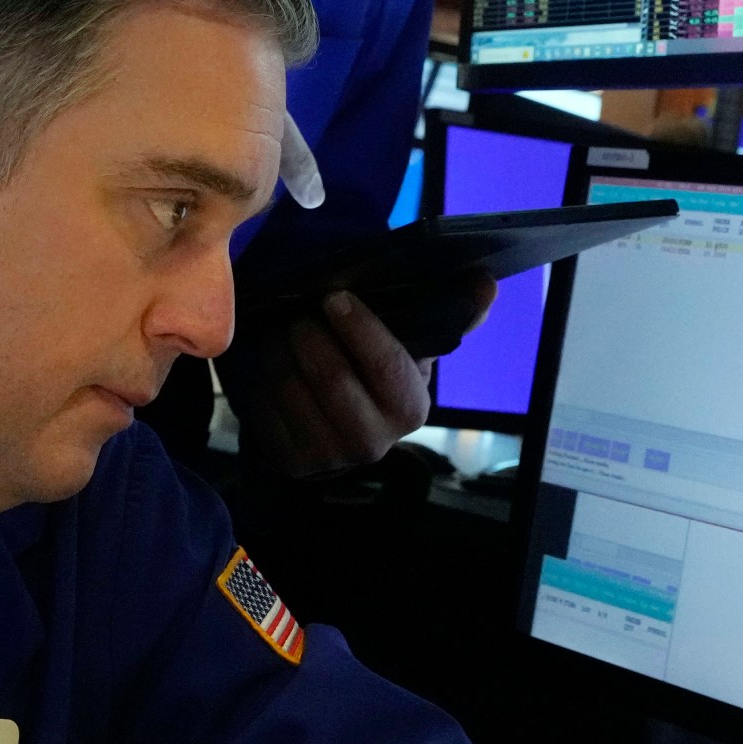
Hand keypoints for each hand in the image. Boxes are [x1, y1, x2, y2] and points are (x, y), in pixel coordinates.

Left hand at [226, 273, 496, 477]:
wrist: (340, 427)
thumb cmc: (378, 372)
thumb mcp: (413, 345)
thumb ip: (452, 313)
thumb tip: (488, 282)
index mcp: (410, 408)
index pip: (385, 366)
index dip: (359, 328)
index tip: (334, 296)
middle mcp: (372, 442)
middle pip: (331, 380)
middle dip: (309, 337)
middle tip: (296, 308)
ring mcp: (327, 457)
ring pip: (290, 390)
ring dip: (275, 350)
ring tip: (274, 324)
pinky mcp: (289, 461)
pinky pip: (261, 408)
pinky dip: (254, 375)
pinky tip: (259, 354)